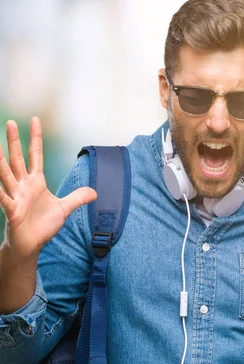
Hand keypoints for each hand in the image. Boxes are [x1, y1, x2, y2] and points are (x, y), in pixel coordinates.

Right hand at [0, 117, 96, 260]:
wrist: (30, 245)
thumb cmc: (42, 226)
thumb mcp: (64, 209)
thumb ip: (77, 198)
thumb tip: (94, 191)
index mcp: (36, 182)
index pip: (35, 155)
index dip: (36, 138)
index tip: (35, 120)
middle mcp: (23, 186)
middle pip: (18, 159)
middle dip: (15, 141)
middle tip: (12, 122)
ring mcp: (15, 197)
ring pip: (5, 175)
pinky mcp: (11, 211)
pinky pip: (2, 199)